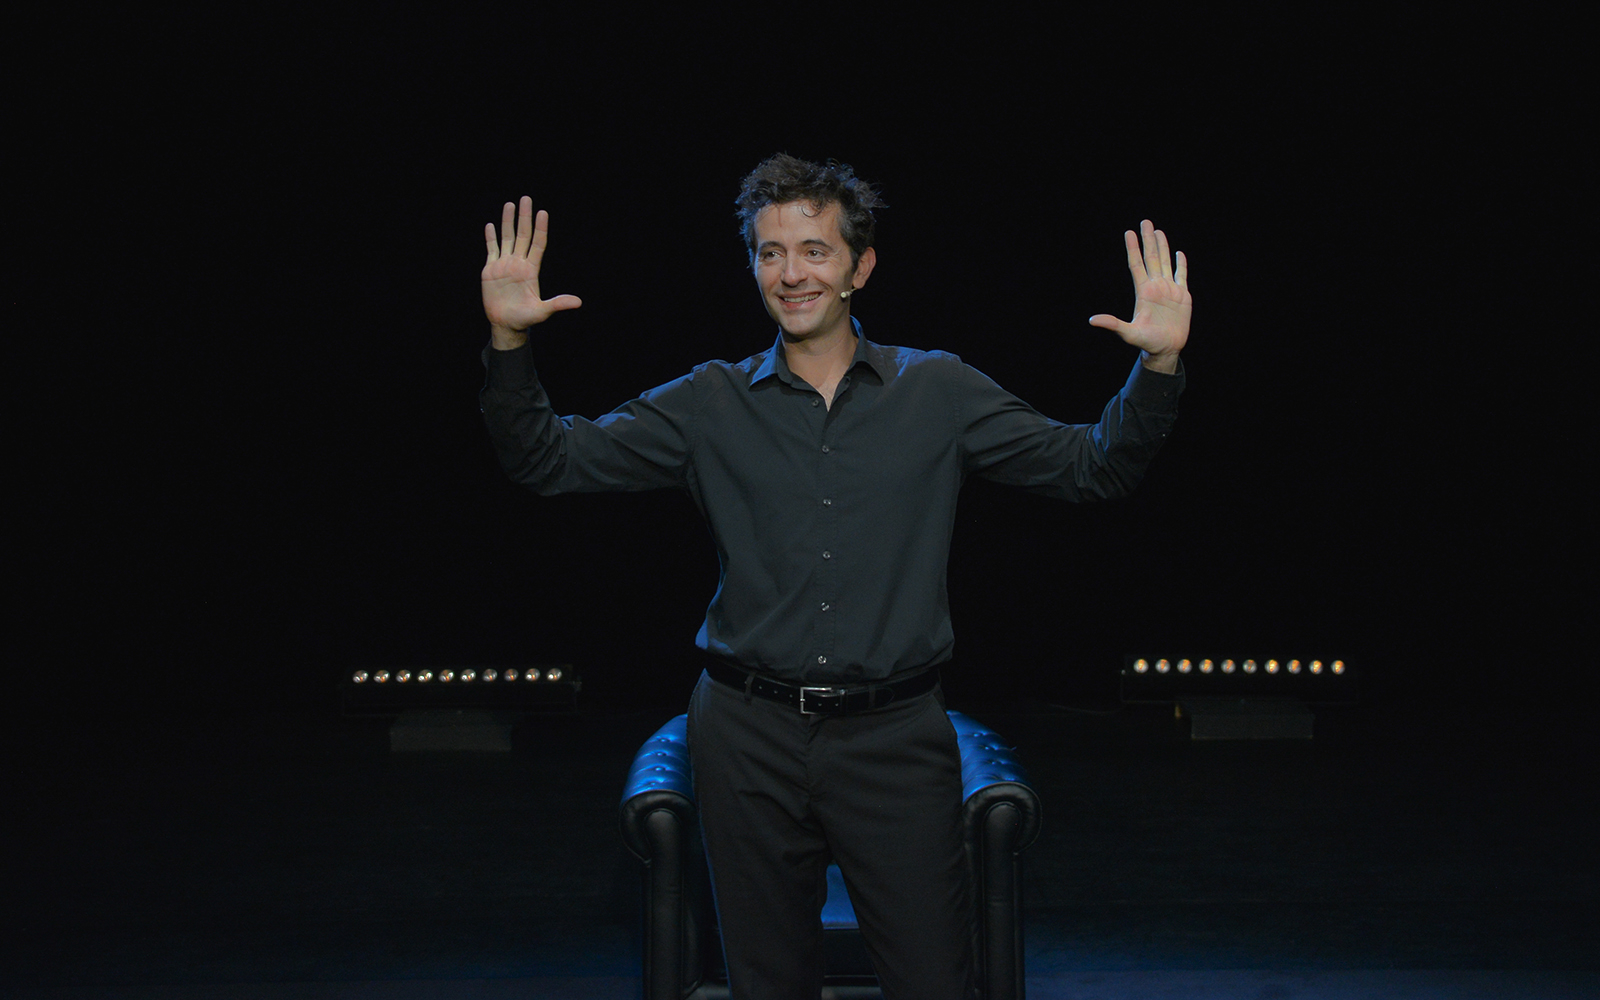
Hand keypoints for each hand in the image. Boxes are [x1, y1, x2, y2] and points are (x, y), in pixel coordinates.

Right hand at [482, 196, 582, 347]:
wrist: (506, 324)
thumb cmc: (525, 318)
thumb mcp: (543, 312)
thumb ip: (558, 304)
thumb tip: (578, 302)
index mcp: (531, 270)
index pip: (537, 244)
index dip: (540, 228)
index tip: (543, 212)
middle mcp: (519, 263)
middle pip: (522, 235)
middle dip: (524, 217)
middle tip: (526, 199)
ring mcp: (504, 265)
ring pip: (507, 238)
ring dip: (507, 221)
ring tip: (509, 204)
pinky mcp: (491, 269)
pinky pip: (491, 249)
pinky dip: (490, 237)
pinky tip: (490, 225)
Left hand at [1088, 220, 1190, 372]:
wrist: (1166, 349)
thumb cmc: (1147, 343)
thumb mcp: (1129, 334)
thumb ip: (1113, 325)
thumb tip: (1093, 321)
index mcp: (1143, 292)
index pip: (1136, 265)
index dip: (1133, 249)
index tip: (1129, 233)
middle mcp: (1155, 287)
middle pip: (1151, 258)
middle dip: (1148, 240)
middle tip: (1145, 222)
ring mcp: (1169, 290)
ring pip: (1165, 263)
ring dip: (1163, 247)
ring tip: (1158, 231)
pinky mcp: (1182, 296)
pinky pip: (1182, 276)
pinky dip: (1181, 264)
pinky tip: (1179, 253)